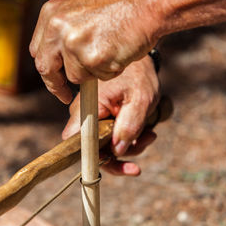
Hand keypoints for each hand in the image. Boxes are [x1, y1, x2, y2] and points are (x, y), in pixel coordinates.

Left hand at [29, 0, 158, 103]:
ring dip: (93, 73)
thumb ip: (64, 32)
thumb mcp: (80, 11)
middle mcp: (57, 28)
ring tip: (110, 51)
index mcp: (51, 14)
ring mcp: (74, 44)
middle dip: (56, 85)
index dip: (48, 68)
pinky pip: (97, 78)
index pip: (38, 51)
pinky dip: (109, 72)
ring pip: (75, 77)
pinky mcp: (92, 59)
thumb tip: (58, 57)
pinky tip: (118, 53)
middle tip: (65, 95)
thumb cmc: (119, 8)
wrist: (144, 5)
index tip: (55, 79)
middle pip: (46, 68)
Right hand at [62, 55, 159, 175]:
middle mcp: (83, 116)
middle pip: (93, 150)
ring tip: (150, 134)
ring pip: (105, 148)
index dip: (91, 157)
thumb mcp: (140, 100)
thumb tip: (117, 151)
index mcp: (87, 108)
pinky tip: (146, 133)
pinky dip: (129, 141)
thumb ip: (129, 125)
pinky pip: (111, 141)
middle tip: (146, 142)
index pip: (75, 141)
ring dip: (130, 147)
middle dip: (121, 154)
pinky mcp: (101, 122)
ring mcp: (91, 120)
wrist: (140, 63)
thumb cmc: (138, 77)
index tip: (115, 162)